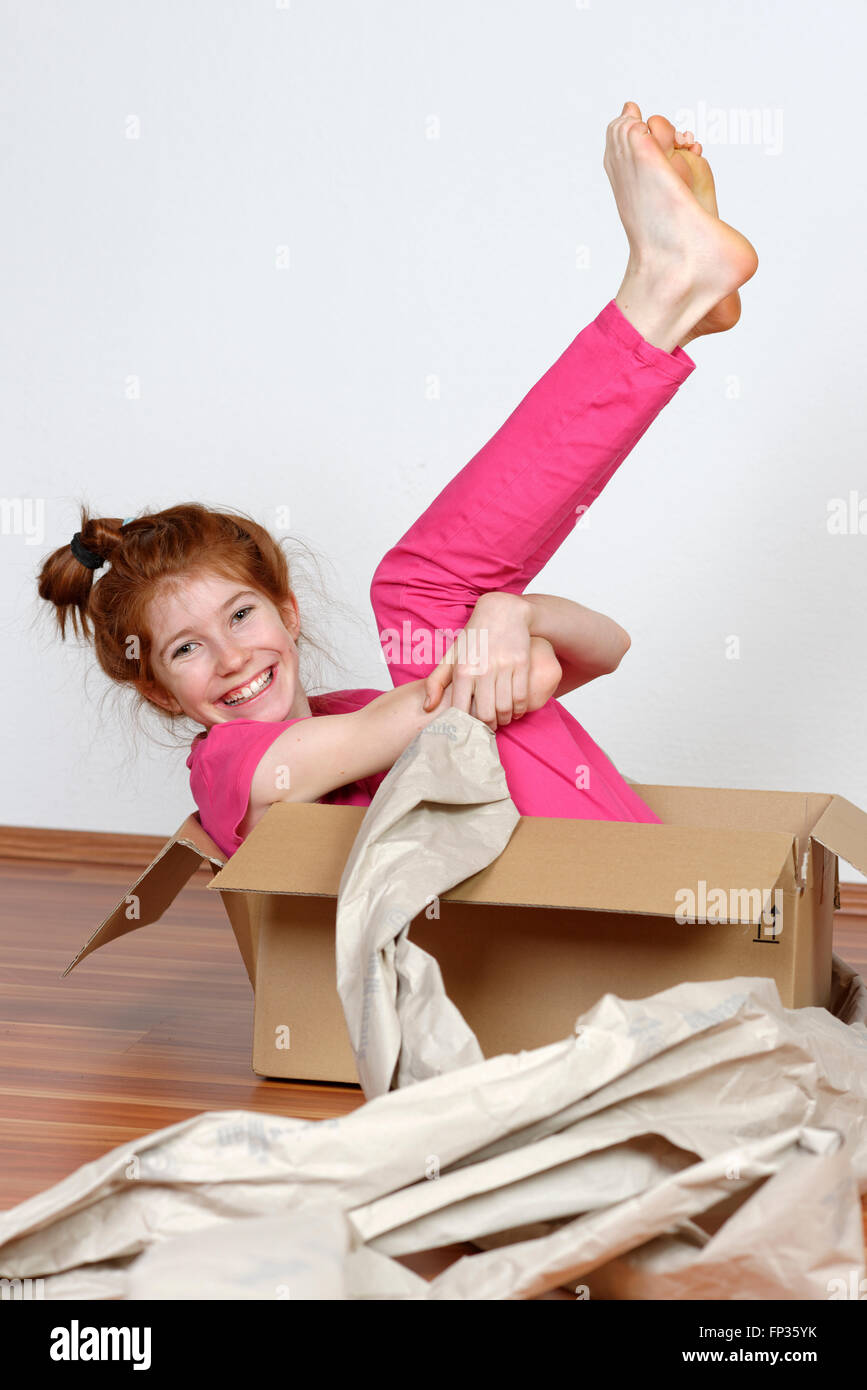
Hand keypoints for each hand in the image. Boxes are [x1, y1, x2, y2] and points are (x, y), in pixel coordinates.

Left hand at [422, 593, 561, 730]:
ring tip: (499, 721)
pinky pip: (522, 698)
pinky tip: (514, 711)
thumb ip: (435, 682)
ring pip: (505, 709)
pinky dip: (519, 710)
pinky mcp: (522, 664)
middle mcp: (483, 669)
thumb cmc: (474, 638)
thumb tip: (427, 708)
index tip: (466, 731)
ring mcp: (504, 667)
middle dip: (485, 727)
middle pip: (485, 714)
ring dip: (503, 720)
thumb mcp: (451, 656)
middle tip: (485, 729)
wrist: (502, 612)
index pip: (461, 710)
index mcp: (462, 670)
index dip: (463, 726)